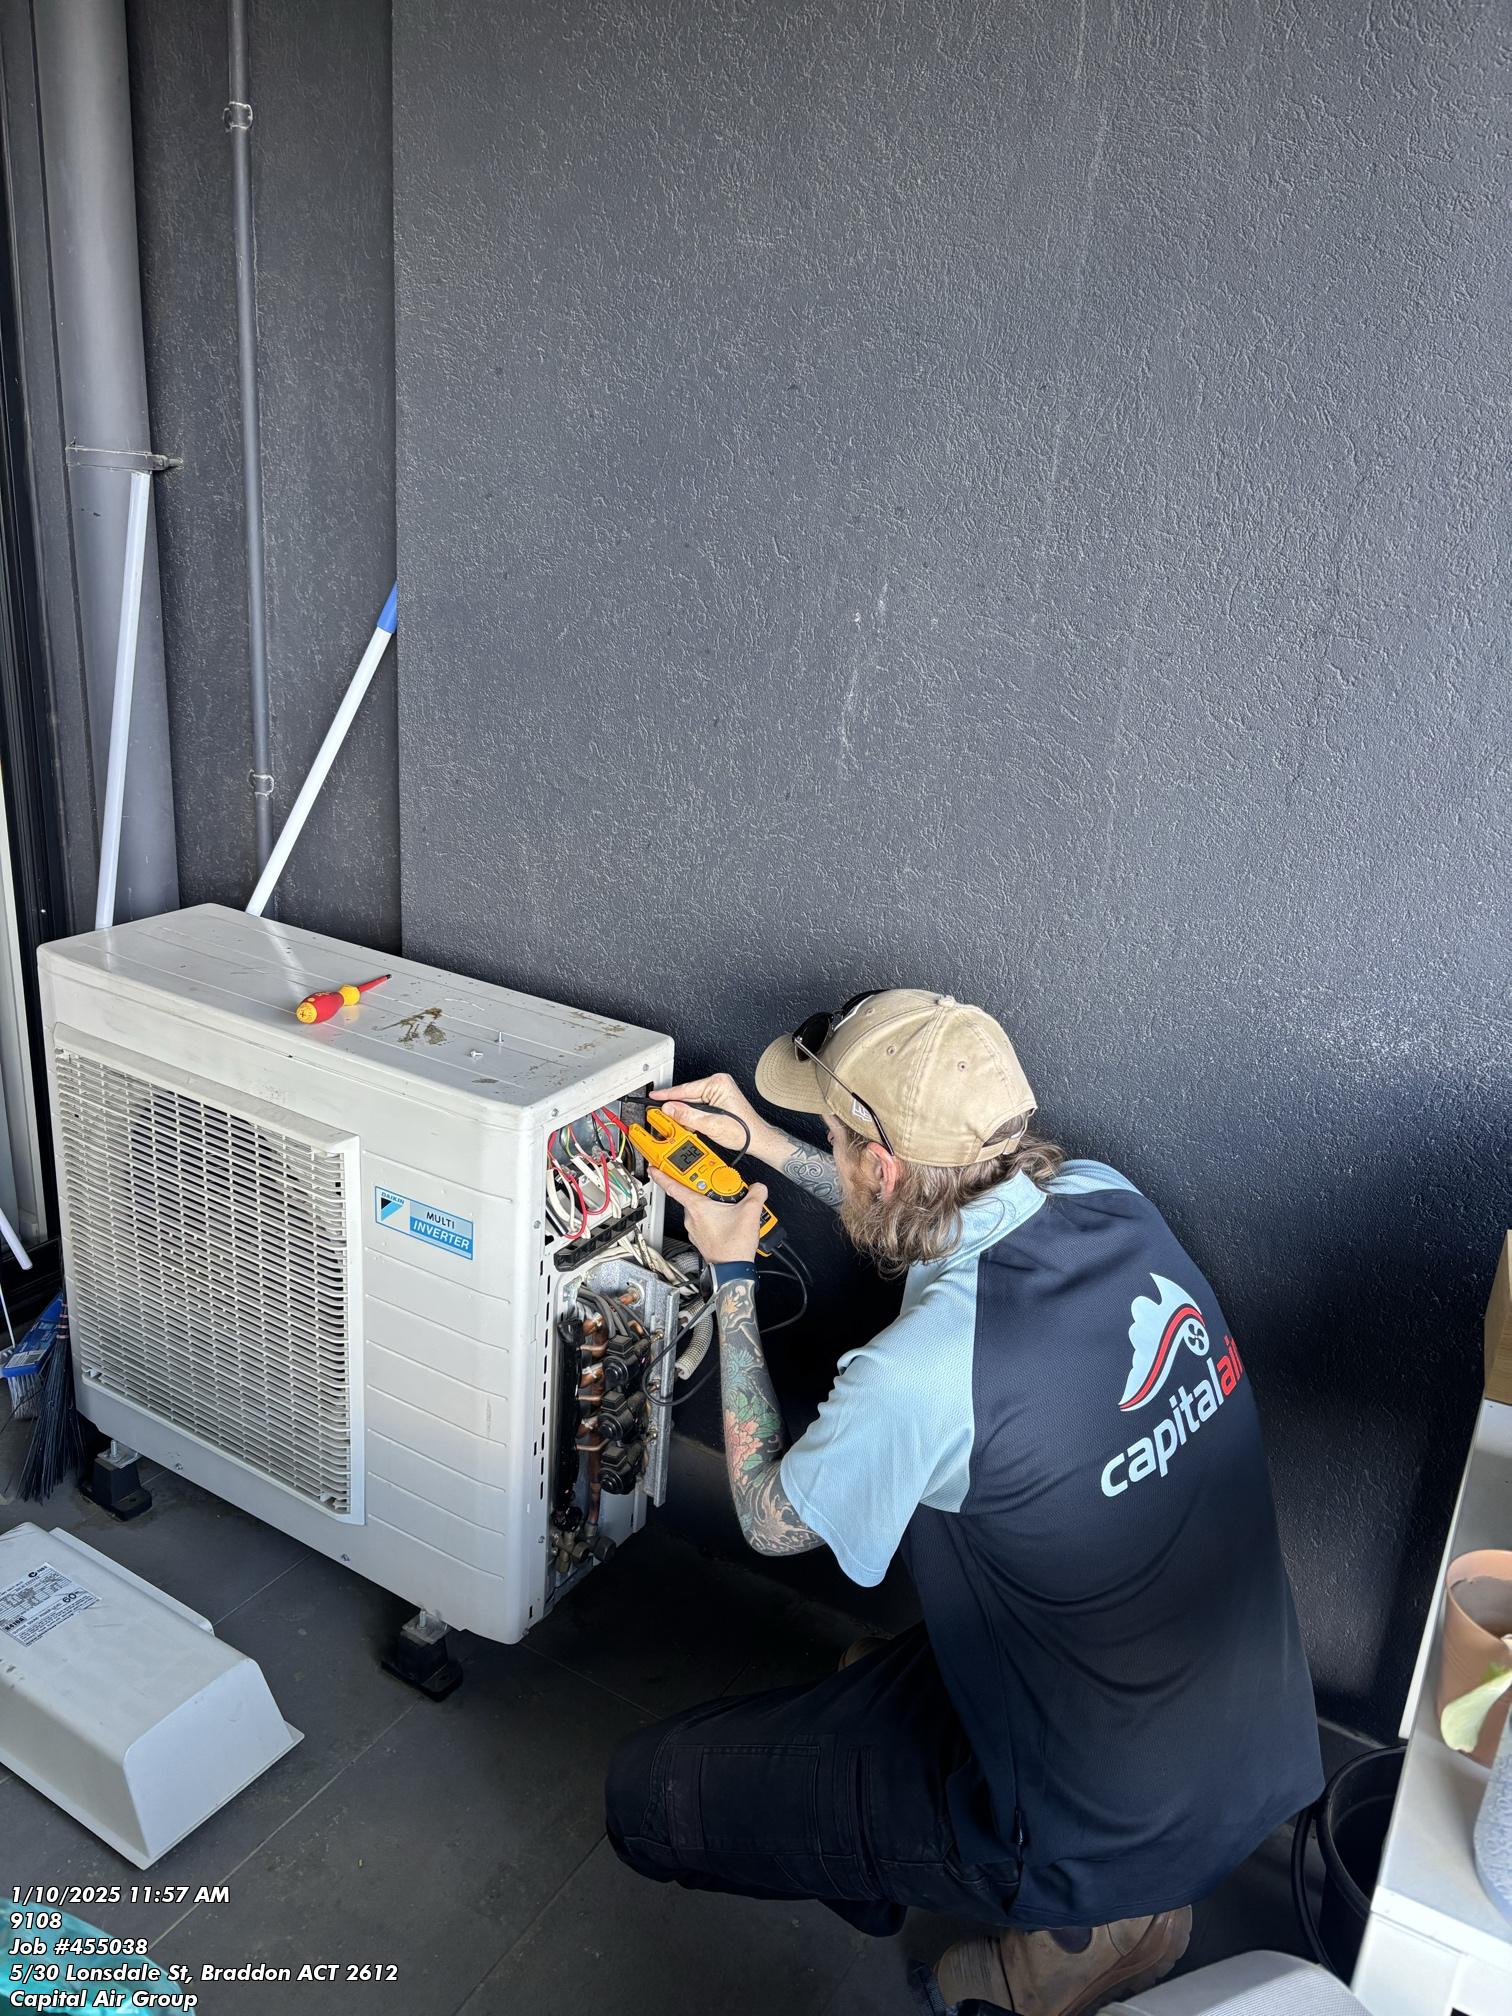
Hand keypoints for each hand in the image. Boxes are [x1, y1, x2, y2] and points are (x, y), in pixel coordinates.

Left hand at [650, 1169, 768, 1265]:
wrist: (732, 1270)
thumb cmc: (733, 1247)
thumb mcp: (751, 1212)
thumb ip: (756, 1193)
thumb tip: (758, 1188)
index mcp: (697, 1207)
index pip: (673, 1186)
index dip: (662, 1175)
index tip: (655, 1168)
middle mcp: (692, 1218)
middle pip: (694, 1194)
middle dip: (708, 1188)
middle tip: (723, 1186)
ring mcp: (695, 1229)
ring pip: (701, 1208)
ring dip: (713, 1203)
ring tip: (732, 1204)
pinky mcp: (701, 1237)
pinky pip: (705, 1220)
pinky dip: (715, 1215)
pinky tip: (729, 1218)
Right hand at [651, 1071, 780, 1162]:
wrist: (758, 1140)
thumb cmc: (744, 1131)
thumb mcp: (711, 1125)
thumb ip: (688, 1116)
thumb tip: (670, 1108)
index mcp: (718, 1084)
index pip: (686, 1089)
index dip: (667, 1095)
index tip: (654, 1096)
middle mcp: (719, 1084)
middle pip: (687, 1095)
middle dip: (675, 1107)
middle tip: (659, 1114)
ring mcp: (719, 1092)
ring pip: (692, 1102)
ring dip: (684, 1113)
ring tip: (674, 1122)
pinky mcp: (718, 1100)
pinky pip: (699, 1106)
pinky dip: (692, 1115)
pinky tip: (688, 1123)